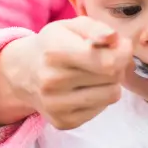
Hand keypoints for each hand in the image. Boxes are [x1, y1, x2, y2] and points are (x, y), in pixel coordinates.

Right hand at [0, 16, 131, 129]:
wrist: (25, 71)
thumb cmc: (55, 43)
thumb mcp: (72, 26)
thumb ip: (96, 28)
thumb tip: (114, 38)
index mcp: (55, 51)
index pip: (107, 61)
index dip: (122, 53)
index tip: (121, 46)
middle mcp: (52, 81)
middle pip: (112, 76)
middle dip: (116, 64)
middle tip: (105, 58)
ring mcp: (56, 105)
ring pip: (111, 95)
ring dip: (110, 82)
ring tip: (96, 73)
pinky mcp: (63, 122)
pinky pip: (102, 109)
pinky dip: (100, 97)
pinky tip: (85, 87)